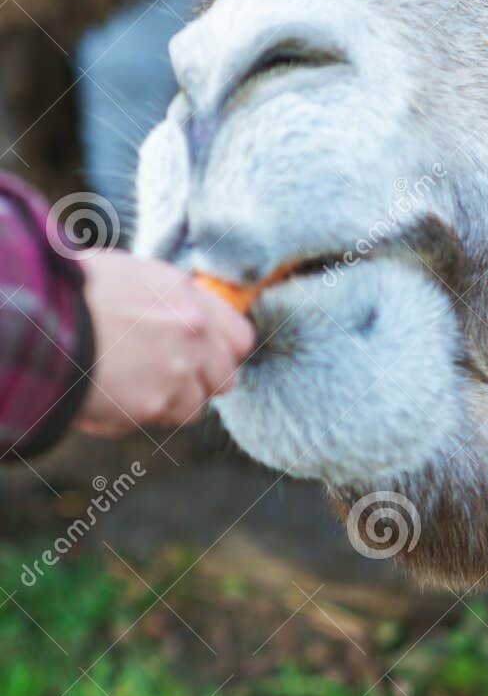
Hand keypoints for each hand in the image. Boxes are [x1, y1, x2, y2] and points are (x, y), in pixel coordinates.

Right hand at [75, 250, 254, 436]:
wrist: (42, 321)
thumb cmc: (72, 293)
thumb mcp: (128, 275)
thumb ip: (162, 299)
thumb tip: (171, 313)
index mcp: (187, 295)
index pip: (238, 337)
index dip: (221, 353)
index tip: (203, 359)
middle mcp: (194, 332)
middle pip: (225, 378)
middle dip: (200, 383)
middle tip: (165, 380)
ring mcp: (178, 370)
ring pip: (194, 406)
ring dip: (170, 403)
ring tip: (131, 388)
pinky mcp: (154, 404)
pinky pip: (160, 420)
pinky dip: (142, 416)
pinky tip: (115, 398)